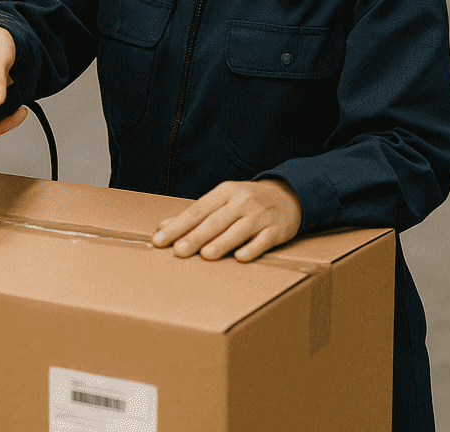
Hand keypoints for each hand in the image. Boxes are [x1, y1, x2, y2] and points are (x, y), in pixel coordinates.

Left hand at [151, 179, 302, 262]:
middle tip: (178, 251)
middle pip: (215, 221)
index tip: (161, 240)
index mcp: (224, 192)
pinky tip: (241, 257)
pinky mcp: (277, 229)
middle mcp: (241, 201)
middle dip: (195, 236)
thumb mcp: (221, 200)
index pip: (197, 210)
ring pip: (238, 230)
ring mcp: (260, 215)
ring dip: (222, 243)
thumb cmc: (247, 201)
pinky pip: (263, 240)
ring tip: (206, 255)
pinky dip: (252, 248)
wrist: (288, 196)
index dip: (178, 225)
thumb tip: (164, 226)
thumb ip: (195, 214)